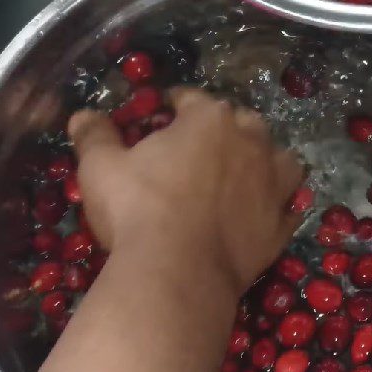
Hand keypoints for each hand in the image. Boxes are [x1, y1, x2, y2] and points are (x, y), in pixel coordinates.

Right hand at [68, 88, 304, 296]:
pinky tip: (268, 209)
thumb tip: (82, 115)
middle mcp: (249, 142)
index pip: (192, 98)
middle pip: (242, 121)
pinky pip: (289, 206)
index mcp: (208, 120)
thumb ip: (95, 136)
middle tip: (202, 140)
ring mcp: (271, 183)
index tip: (166, 108)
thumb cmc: (137, 209)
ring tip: (248, 168)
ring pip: (280, 158)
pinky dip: (280, 204)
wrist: (177, 273)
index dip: (176, 101)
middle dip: (224, 125)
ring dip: (265, 158)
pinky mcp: (279, 223)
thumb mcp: (101, 168)